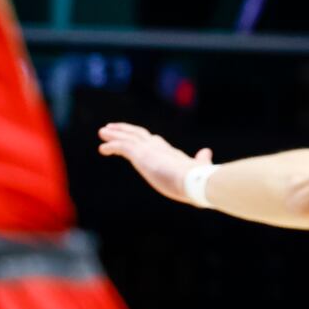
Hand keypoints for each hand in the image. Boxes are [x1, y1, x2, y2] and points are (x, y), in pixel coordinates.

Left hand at [98, 122, 213, 205]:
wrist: (194, 180)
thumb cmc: (197, 179)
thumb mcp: (198, 168)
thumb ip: (200, 160)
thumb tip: (206, 152)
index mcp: (171, 153)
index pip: (154, 142)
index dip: (143, 139)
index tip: (134, 137)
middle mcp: (159, 148)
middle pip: (139, 134)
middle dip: (125, 130)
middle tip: (112, 128)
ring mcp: (150, 150)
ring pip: (128, 137)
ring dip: (114, 134)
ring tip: (103, 132)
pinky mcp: (142, 155)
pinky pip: (122, 147)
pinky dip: (111, 145)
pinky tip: (102, 148)